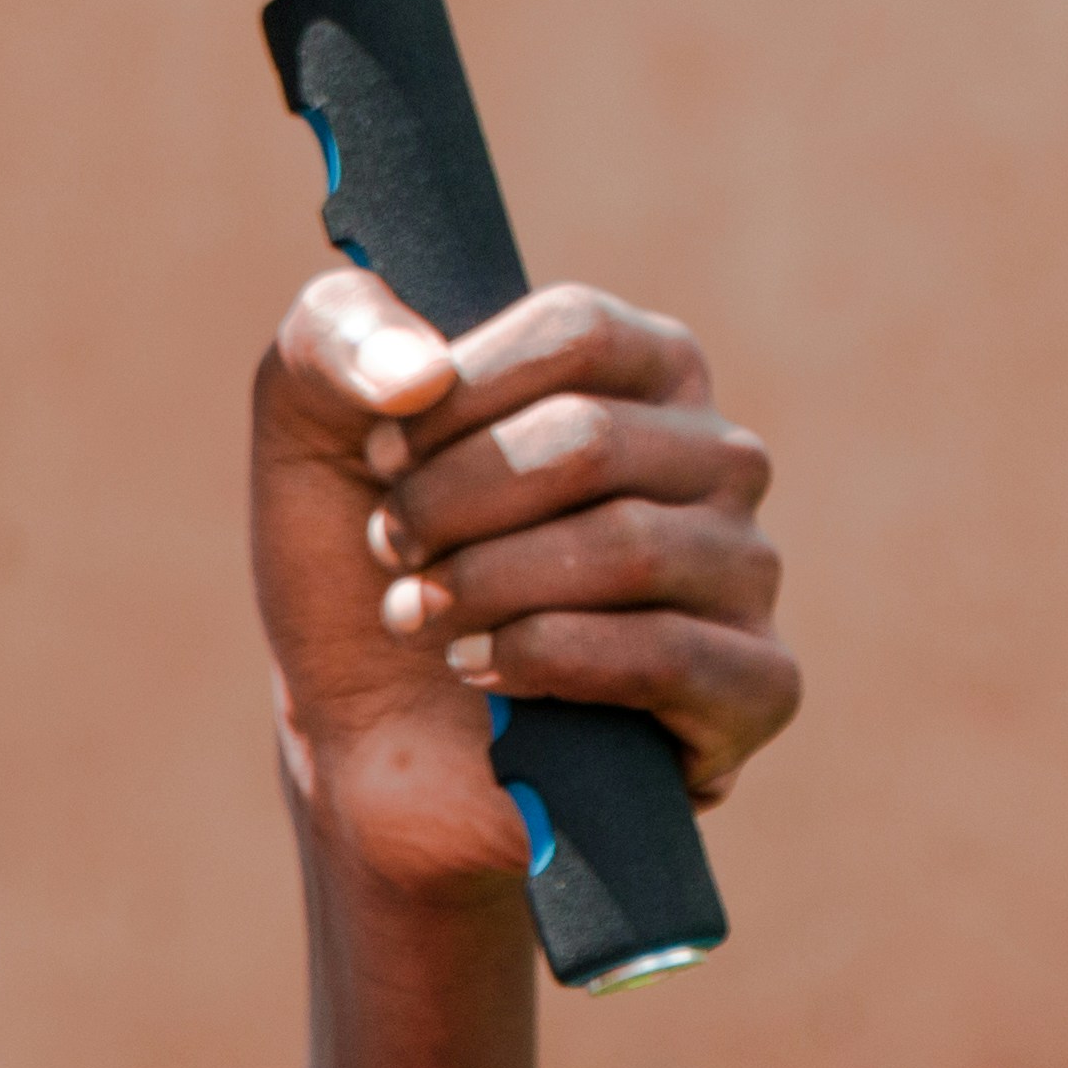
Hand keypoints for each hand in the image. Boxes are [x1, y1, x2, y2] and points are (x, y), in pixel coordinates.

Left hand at [251, 270, 794, 914]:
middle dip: (453, 503)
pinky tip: (480, 667)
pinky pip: (669, 654)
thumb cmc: (362, 554)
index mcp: (643, 364)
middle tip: (389, 549)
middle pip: (590, 439)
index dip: (457, 397)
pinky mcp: (757, 685)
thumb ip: (337, 333)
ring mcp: (746, 569)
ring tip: (413, 615)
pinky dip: (550, 660)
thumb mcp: (310, 417)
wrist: (382, 735)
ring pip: (627, 547)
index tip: (378, 455)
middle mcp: (717, 454)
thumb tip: (414, 370)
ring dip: (485, 584)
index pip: (578, 332)